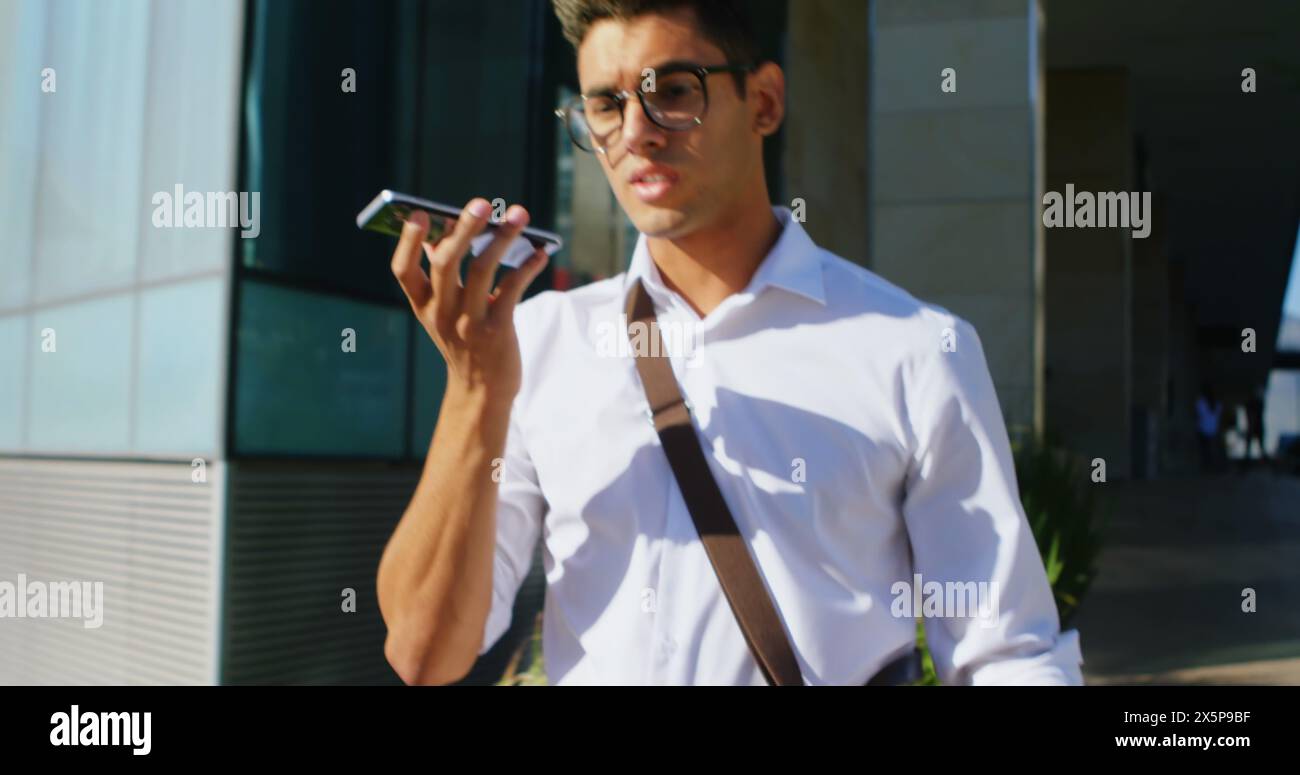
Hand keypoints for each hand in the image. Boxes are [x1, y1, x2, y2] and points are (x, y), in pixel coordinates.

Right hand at [390, 197, 548, 404]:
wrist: (482, 391)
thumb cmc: (465, 342)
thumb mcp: (444, 313)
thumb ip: (441, 278)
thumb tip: (442, 233)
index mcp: (423, 305)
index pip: (403, 270)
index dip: (408, 242)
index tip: (419, 213)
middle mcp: (441, 313)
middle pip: (445, 263)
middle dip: (463, 229)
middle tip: (481, 204)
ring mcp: (469, 323)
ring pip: (482, 270)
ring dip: (502, 238)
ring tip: (519, 214)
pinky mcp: (497, 331)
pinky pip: (512, 289)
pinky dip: (528, 266)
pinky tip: (540, 252)